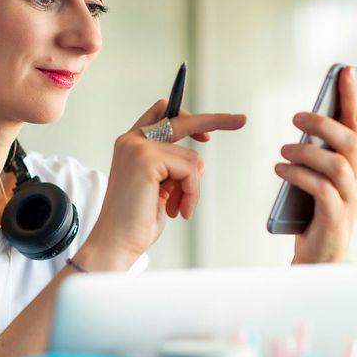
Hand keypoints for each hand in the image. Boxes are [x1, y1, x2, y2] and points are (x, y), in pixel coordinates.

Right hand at [81, 99, 245, 269]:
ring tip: (178, 208)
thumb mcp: (159, 189)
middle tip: (240, 120)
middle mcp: (131, 141)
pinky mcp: (146, 158)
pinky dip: (190, 192)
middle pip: (181, 119)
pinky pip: (189, 169)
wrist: (115, 242)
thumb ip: (172, 169)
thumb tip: (198, 163)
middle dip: (215, 120)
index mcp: (131, 146)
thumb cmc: (134, 222)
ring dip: (192, 188)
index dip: (186, 117)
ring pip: (191, 157)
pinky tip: (177, 209)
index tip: (208, 130)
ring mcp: (138, 147)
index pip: (161, 115)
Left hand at [275, 67, 356, 263]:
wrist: (318, 255)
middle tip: (295, 118)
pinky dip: (299, 176)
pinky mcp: (335, 217)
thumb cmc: (314, 211)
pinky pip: (322, 190)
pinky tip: (279, 170)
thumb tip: (302, 123)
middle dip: (323, 124)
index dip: (351, 97)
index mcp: (356, 164)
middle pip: (349, 141)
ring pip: (337, 165)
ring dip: (307, 152)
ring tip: (282, 151)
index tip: (342, 71)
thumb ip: (315, 153)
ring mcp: (350, 199)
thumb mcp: (315, 176)